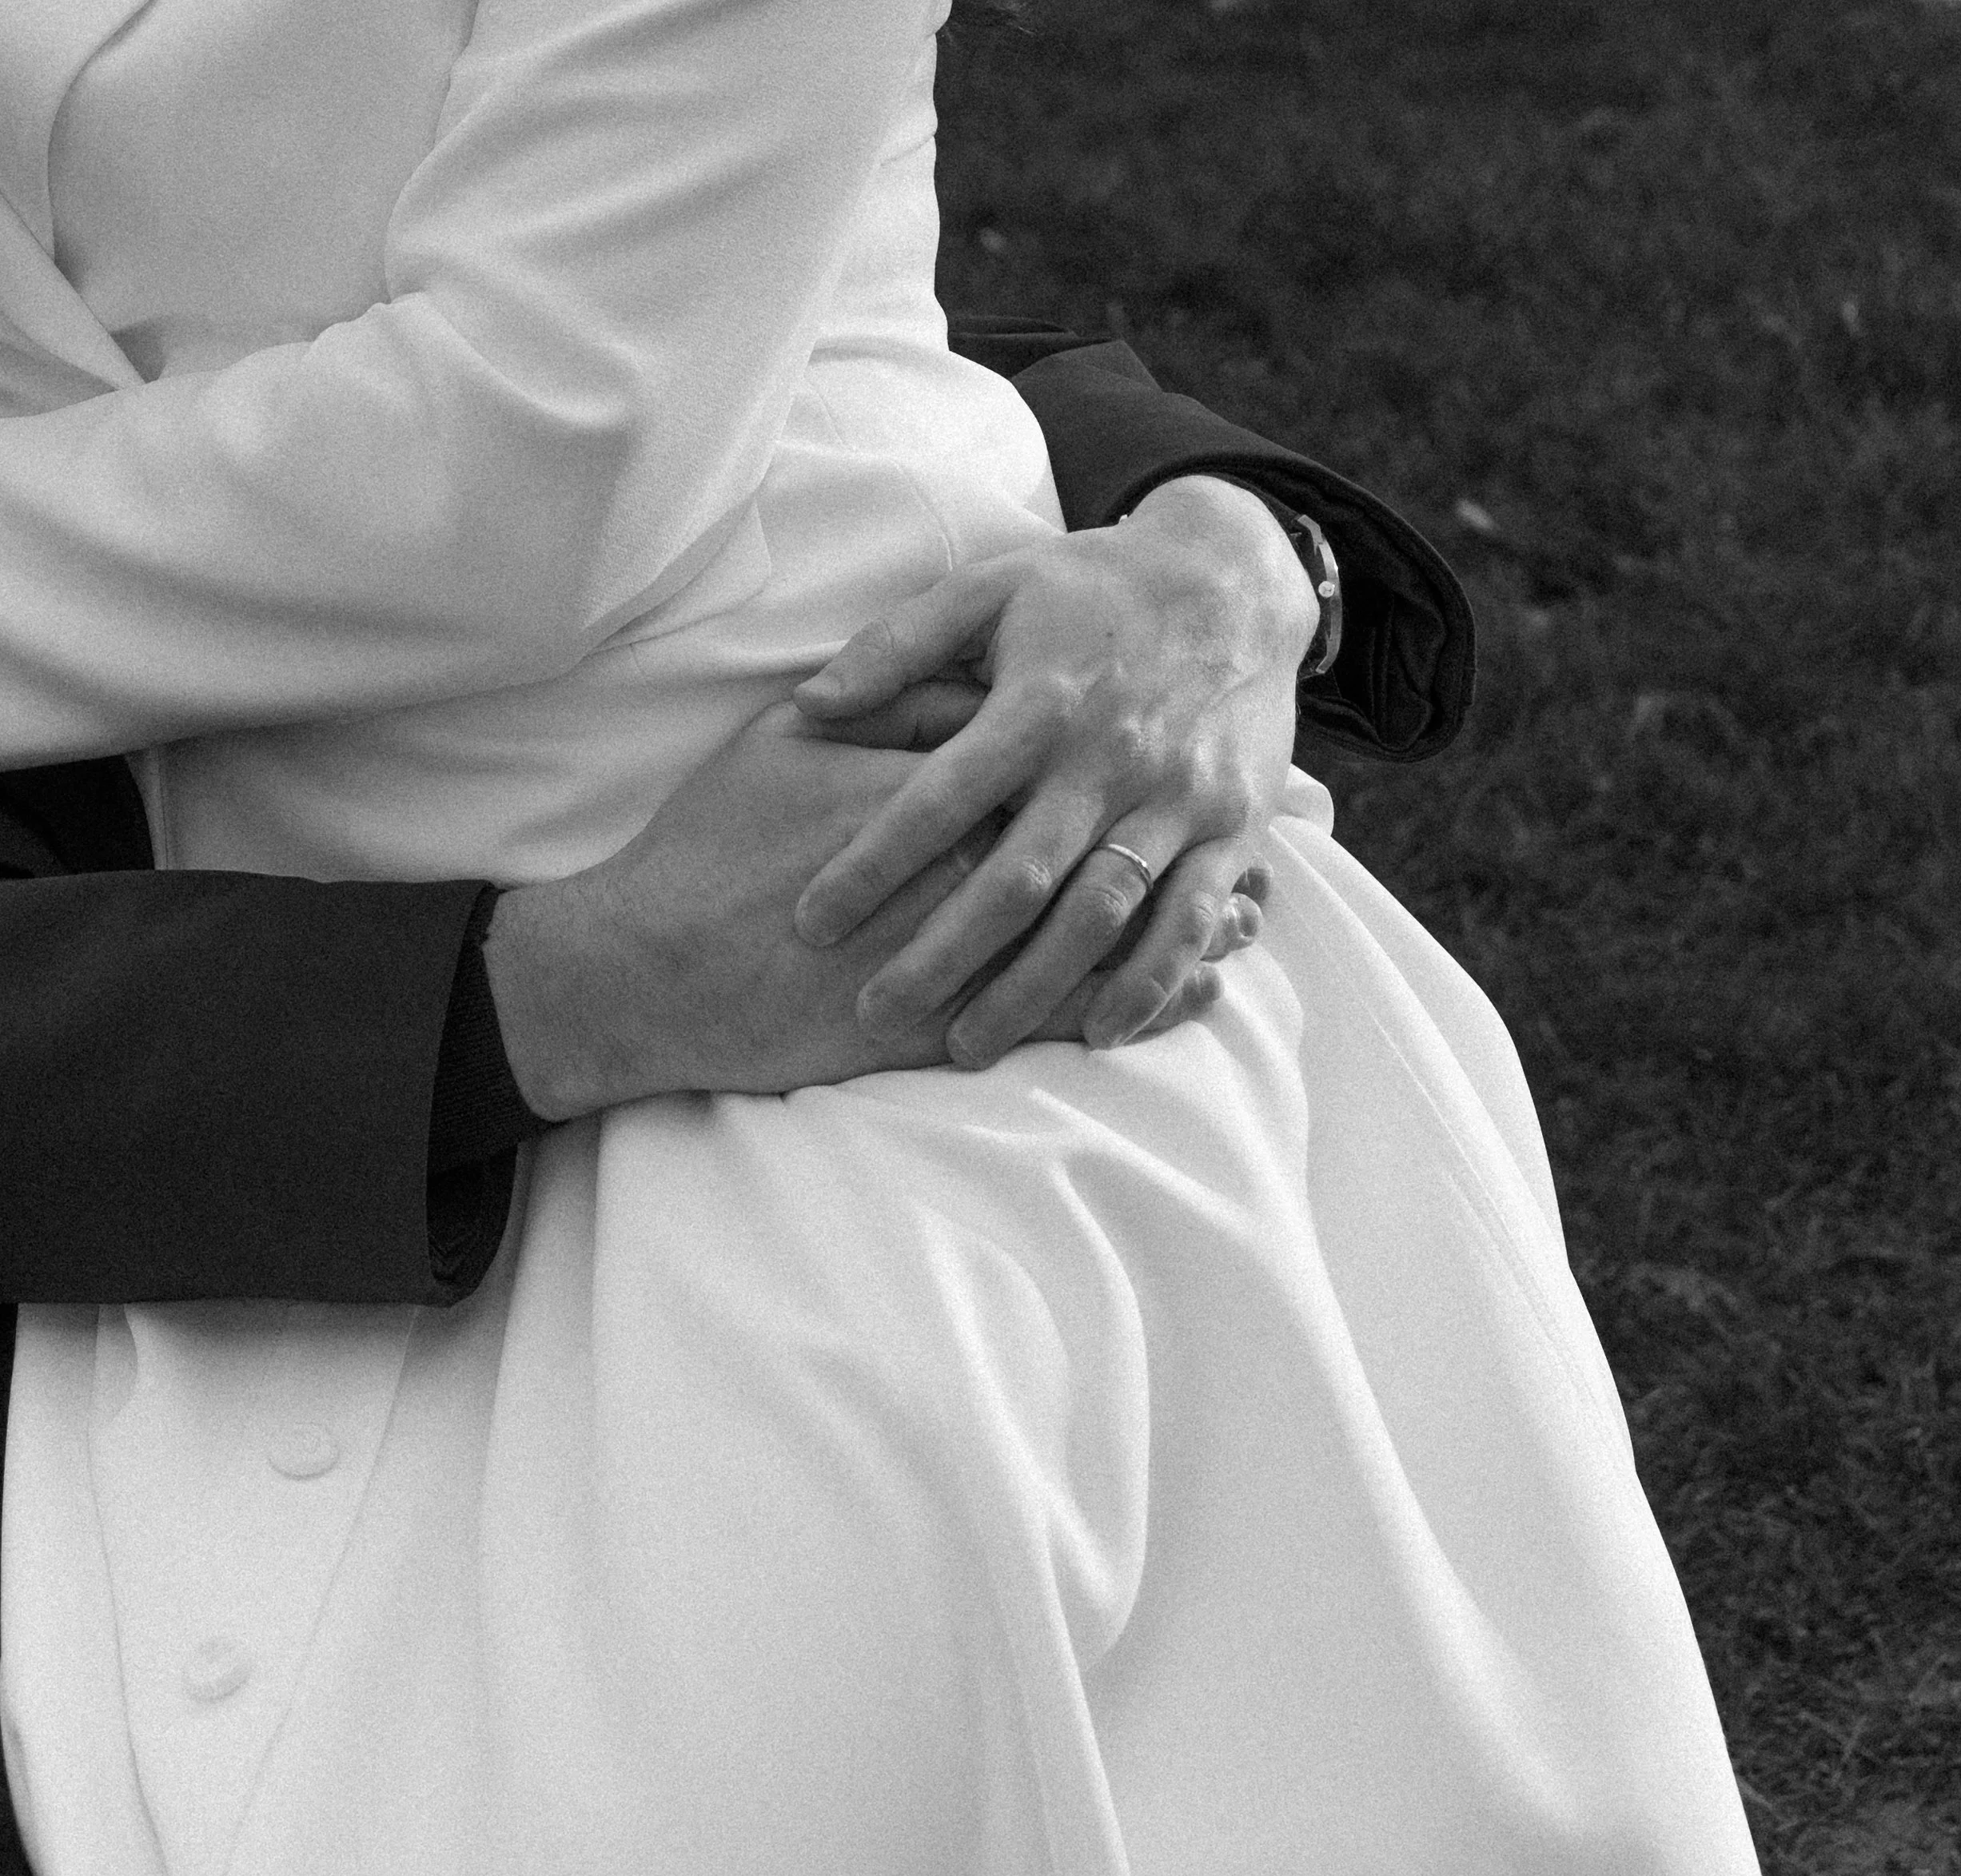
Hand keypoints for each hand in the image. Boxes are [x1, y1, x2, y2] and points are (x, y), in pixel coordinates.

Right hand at [479, 705, 1247, 1111]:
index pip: (1037, 763)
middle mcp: (949, 874)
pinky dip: (1124, 1003)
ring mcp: (944, 959)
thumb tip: (967, 686)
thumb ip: (883, 707)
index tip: (1181, 735)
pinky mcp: (929, 1032)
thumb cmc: (704, 847)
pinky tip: (1181, 998)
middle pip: (1088, 850)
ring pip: (1086, 938)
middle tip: (1247, 831)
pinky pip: (1053, 1017)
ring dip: (1171, 930)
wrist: (641, 967)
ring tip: (1247, 923)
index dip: (1116, 755)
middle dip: (1171, 843)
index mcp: (920, 790)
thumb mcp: (783, 744)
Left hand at [788, 473, 1318, 1067]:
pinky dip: (1149, 983)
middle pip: (1015, 878)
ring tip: (966, 1046)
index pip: (940, 796)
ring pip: (1098, 914)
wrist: (1238, 576)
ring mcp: (1175, 800)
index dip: (874, 863)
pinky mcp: (1231, 829)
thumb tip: (812, 704)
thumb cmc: (1094, 589)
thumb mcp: (993, 588)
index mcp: (1040, 701)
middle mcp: (1107, 757)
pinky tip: (1101, 1031)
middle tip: (873, 1011)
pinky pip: (1189, 920)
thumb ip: (899, 645)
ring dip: (1032, 989)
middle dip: (940, 954)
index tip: (812, 922)